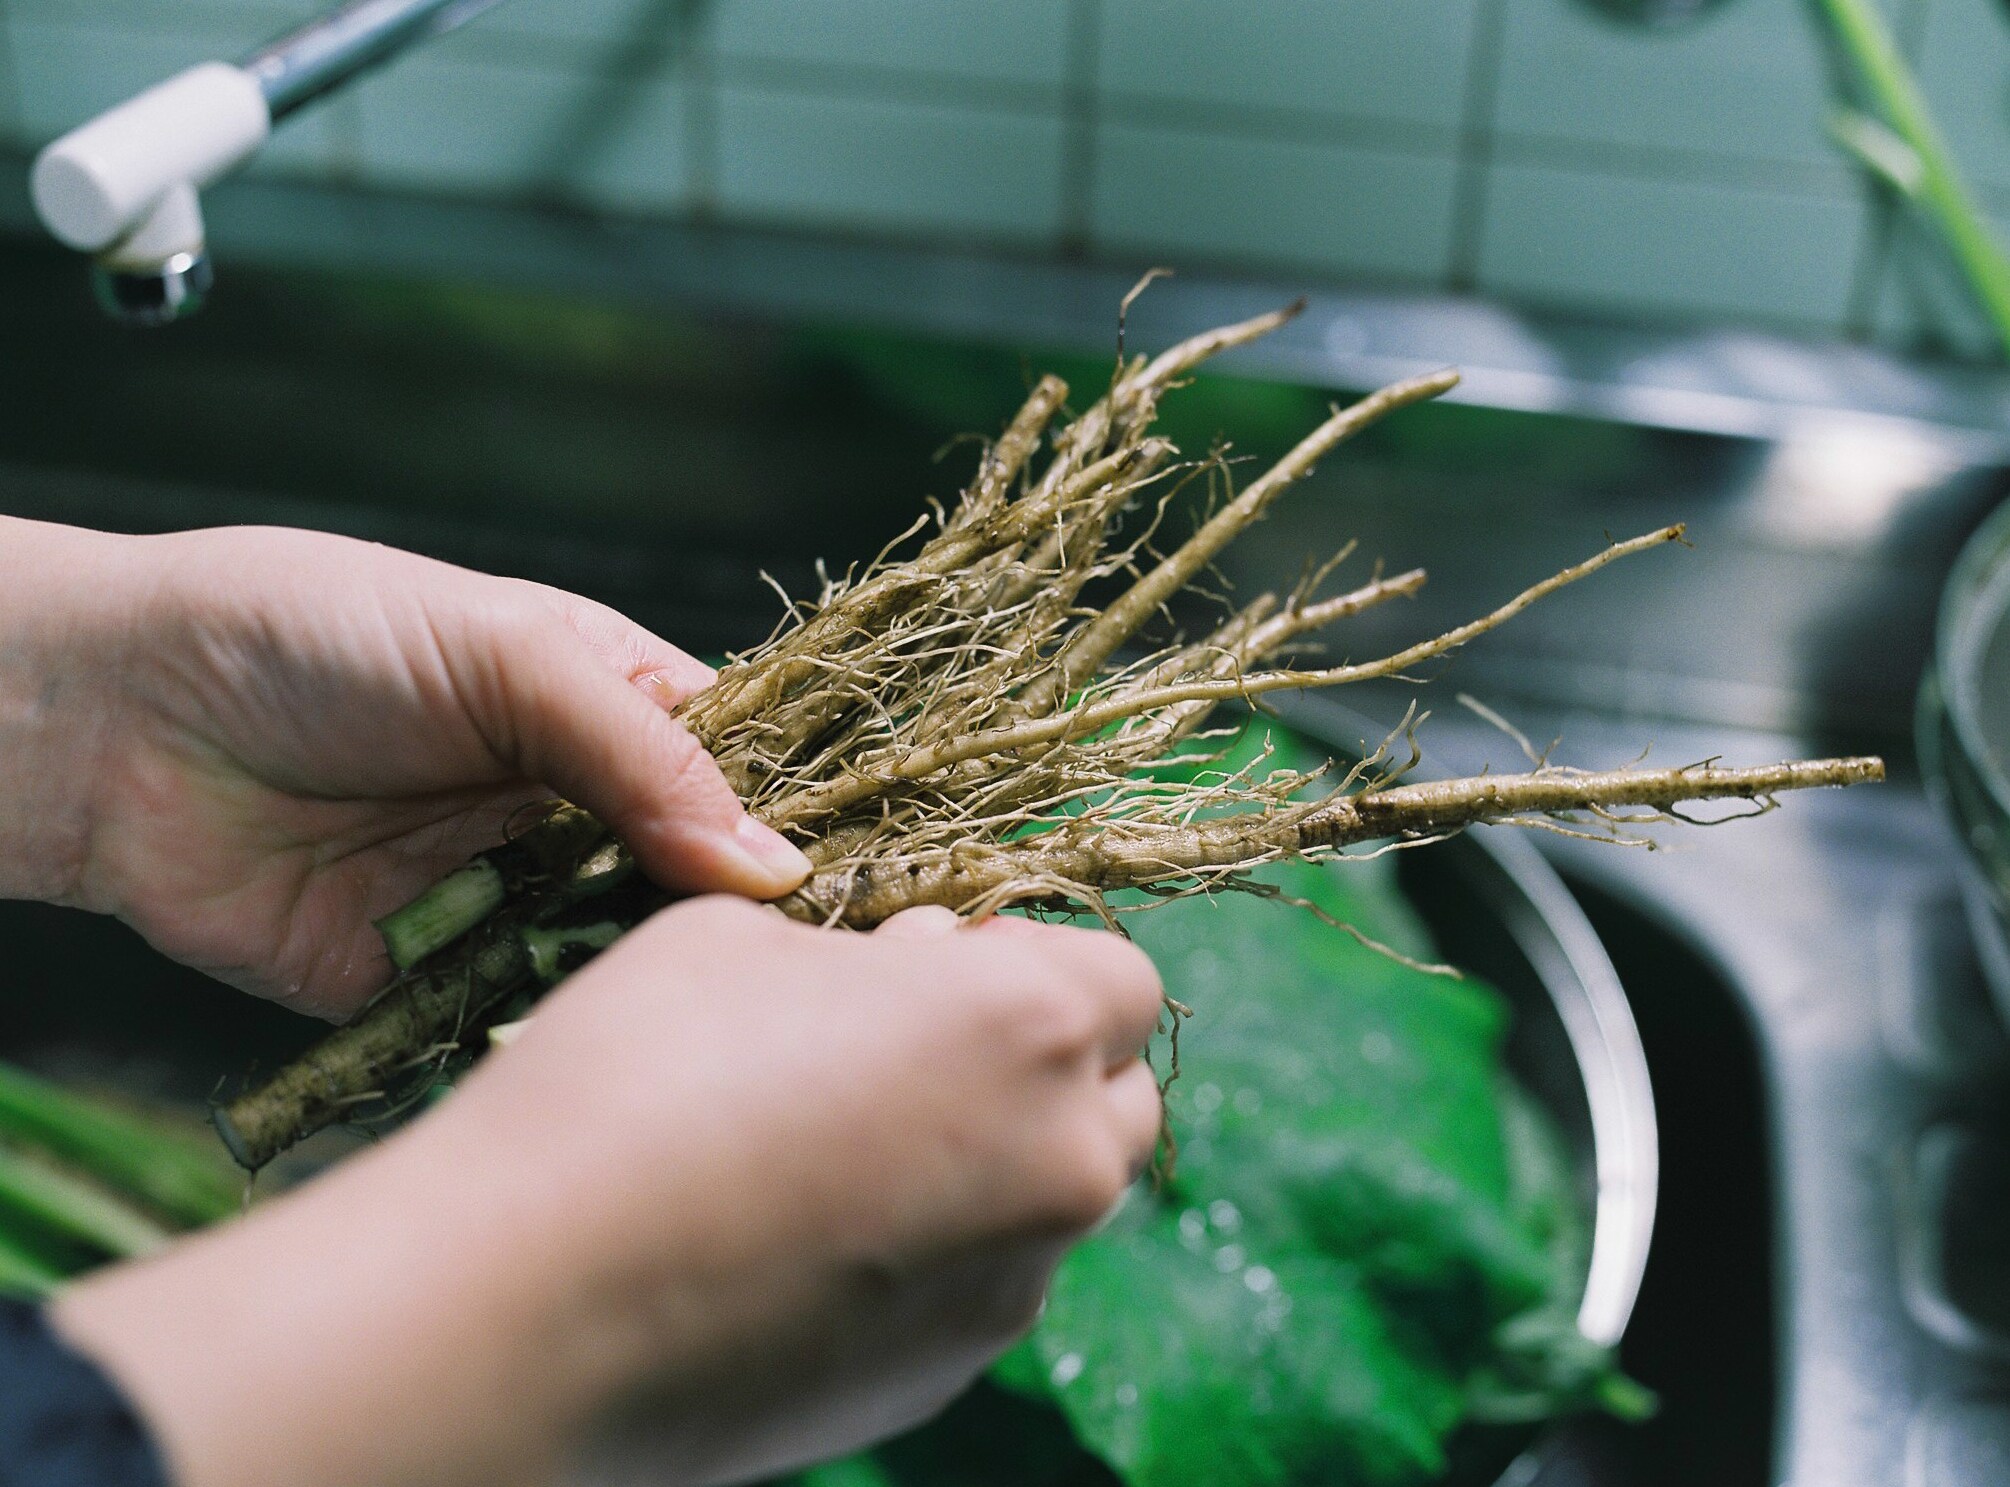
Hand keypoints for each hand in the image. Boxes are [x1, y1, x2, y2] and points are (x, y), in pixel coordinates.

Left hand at [0, 518, 809, 1016]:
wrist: (118, 721)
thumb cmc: (315, 636)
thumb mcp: (508, 654)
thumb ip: (643, 757)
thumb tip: (773, 865)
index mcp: (606, 706)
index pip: (740, 769)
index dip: (799, 820)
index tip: (872, 881)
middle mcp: (570, 809)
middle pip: (692, 882)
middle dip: (738, 926)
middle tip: (807, 978)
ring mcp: (505, 899)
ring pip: (618, 963)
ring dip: (653, 989)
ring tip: (721, 1024)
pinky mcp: (432, 985)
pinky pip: (518, 1026)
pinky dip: (555, 1041)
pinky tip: (604, 1056)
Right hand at [51, 899, 1166, 1486]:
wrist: (526, 1307)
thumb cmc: (631, 1078)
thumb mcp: (743, 941)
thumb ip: (871, 954)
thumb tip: (919, 974)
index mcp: (1027, 1024)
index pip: (1121, 977)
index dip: (1036, 956)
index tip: (946, 957)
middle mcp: (1059, 1161)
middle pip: (1115, 1097)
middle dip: (1043, 1061)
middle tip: (910, 1043)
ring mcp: (1011, 1286)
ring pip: (1050, 1197)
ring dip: (990, 1153)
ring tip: (841, 1142)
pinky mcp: (946, 1375)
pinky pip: (980, 1282)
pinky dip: (934, 1245)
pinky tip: (808, 1234)